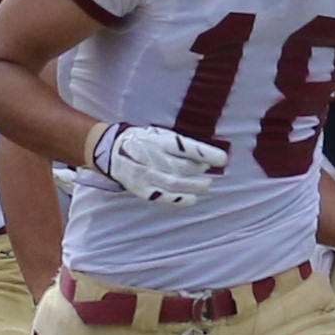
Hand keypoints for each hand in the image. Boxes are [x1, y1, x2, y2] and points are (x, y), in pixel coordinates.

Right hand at [90, 124, 223, 208]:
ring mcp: (145, 174)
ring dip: (193, 185)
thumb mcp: (159, 135)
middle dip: (199, 171)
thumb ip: (180, 146)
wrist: (111, 150)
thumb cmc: (143, 141)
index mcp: (158, 140)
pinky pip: (162, 196)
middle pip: (181, 166)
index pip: (186, 147)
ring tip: (206, 185)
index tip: (223, 159)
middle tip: (211, 172)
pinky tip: (191, 199)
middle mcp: (151, 157)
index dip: (206, 154)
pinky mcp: (141, 188)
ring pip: (174, 182)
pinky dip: (179, 199)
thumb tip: (205, 159)